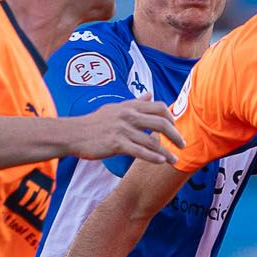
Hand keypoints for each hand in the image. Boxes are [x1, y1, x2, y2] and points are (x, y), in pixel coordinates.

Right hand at [66, 99, 184, 165]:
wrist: (73, 133)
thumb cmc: (94, 122)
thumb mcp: (115, 107)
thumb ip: (135, 102)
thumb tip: (149, 94)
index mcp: (129, 106)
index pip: (159, 107)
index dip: (171, 117)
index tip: (175, 128)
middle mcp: (128, 116)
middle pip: (161, 123)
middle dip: (175, 135)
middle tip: (182, 144)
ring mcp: (123, 130)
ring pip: (152, 141)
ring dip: (166, 152)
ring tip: (175, 160)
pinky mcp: (116, 144)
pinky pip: (140, 151)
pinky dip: (153, 157)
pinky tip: (161, 162)